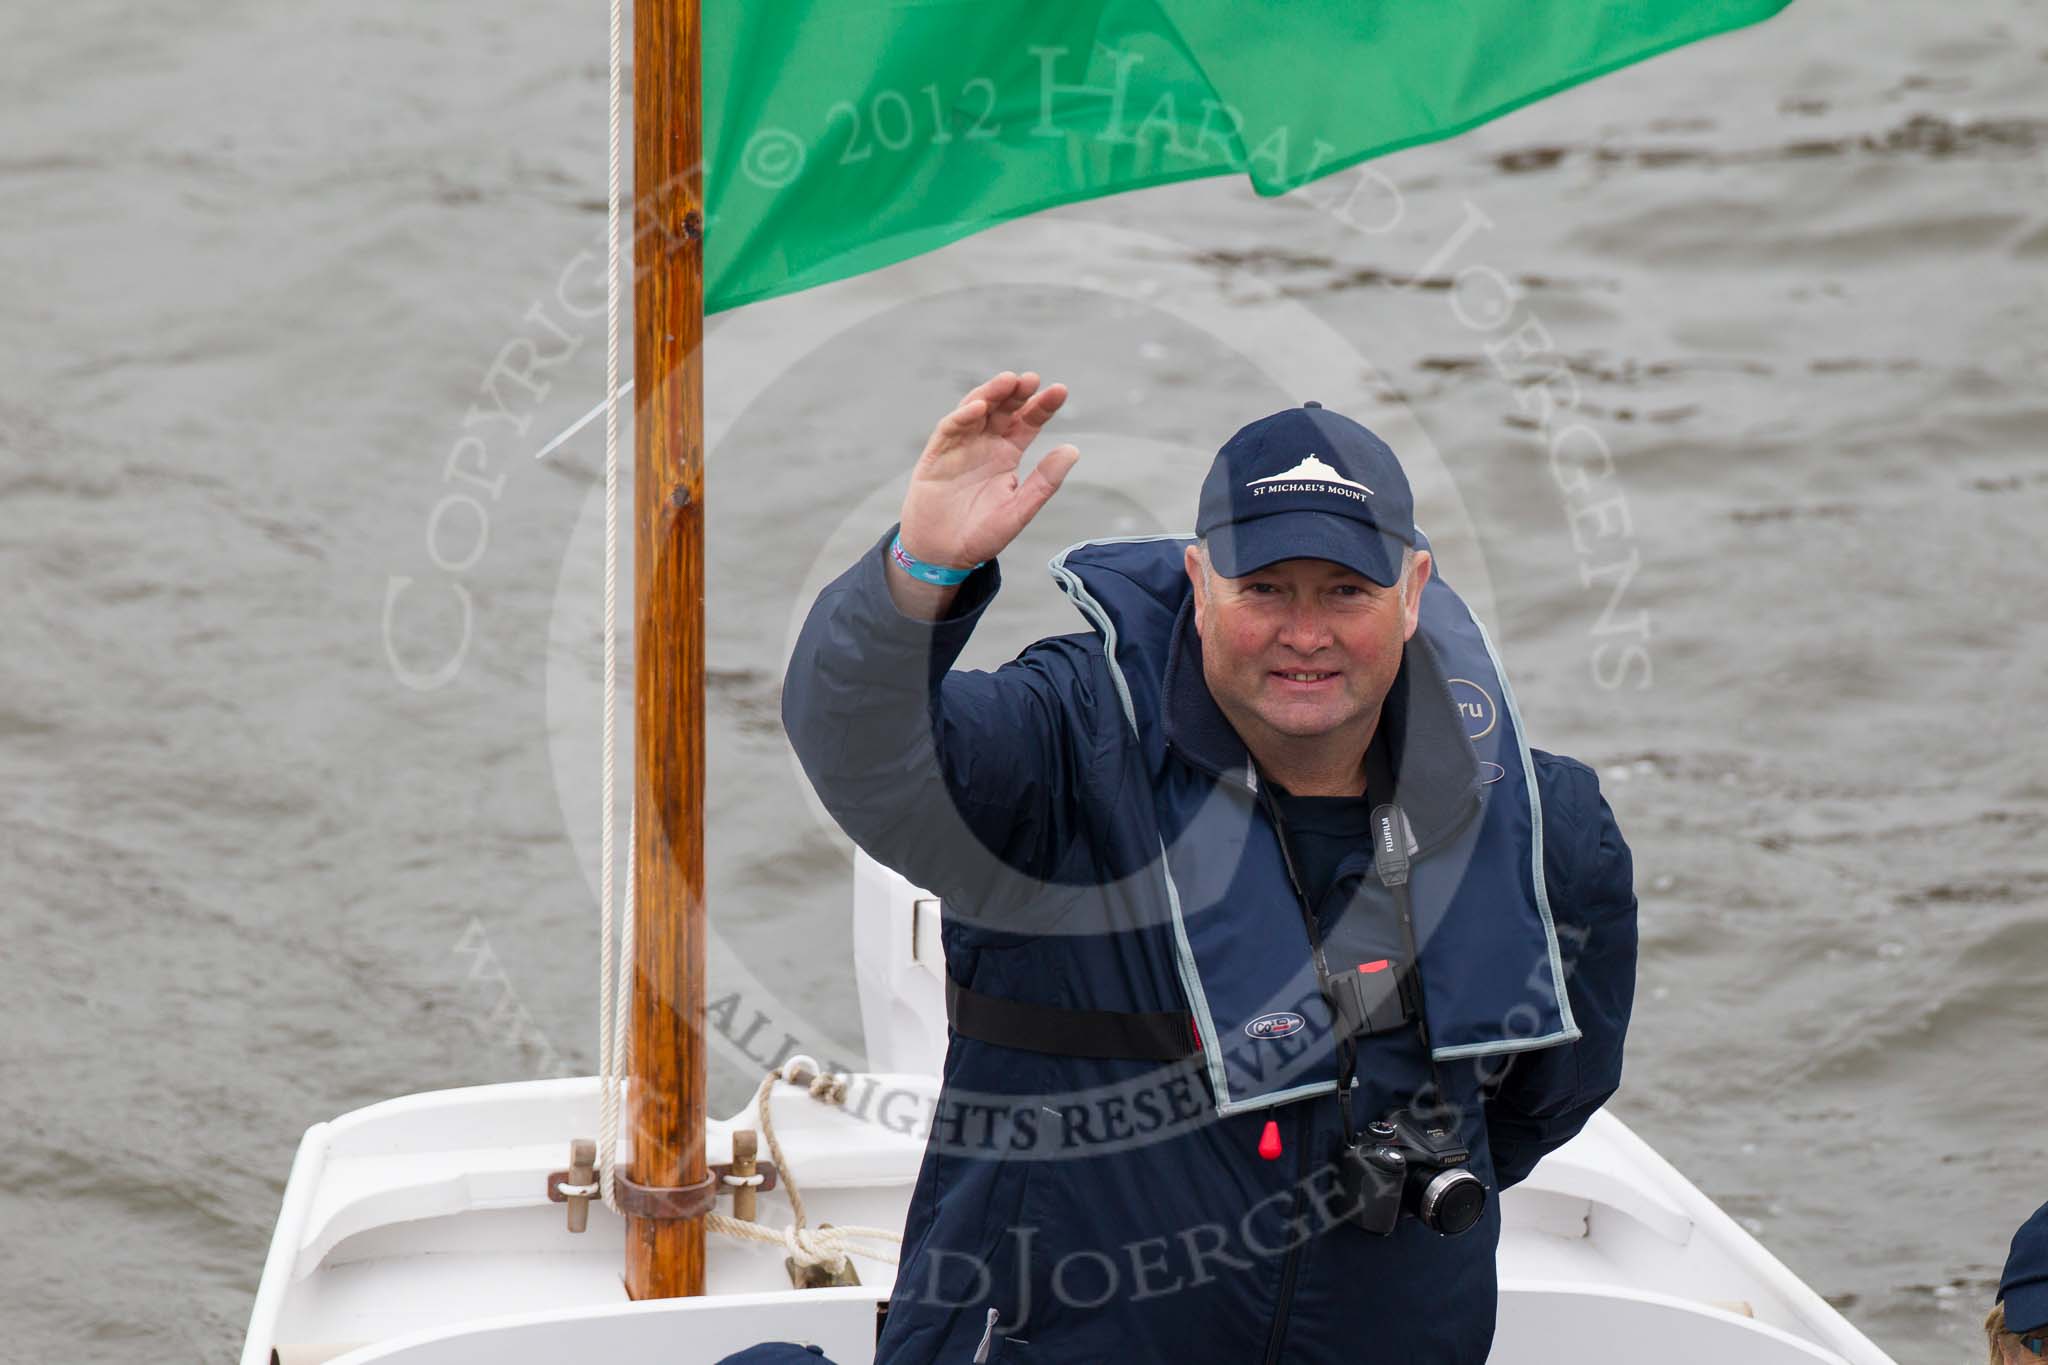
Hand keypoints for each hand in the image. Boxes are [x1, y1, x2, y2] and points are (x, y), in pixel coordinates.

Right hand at [898, 371, 1079, 568]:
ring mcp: (960, 446)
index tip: (1060, 391)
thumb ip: (1044, 482)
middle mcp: (985, 444)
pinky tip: (979, 407)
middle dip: (1017, 392)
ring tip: (1008, 382)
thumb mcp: (1019, 510)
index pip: (1028, 422)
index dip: (1043, 406)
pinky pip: (949, 429)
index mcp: (1007, 454)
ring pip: (976, 410)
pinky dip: (963, 416)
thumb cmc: (981, 534)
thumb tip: (1073, 449)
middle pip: (1003, 409)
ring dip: (991, 394)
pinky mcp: (936, 455)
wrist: (943, 555)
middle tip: (1032, 379)